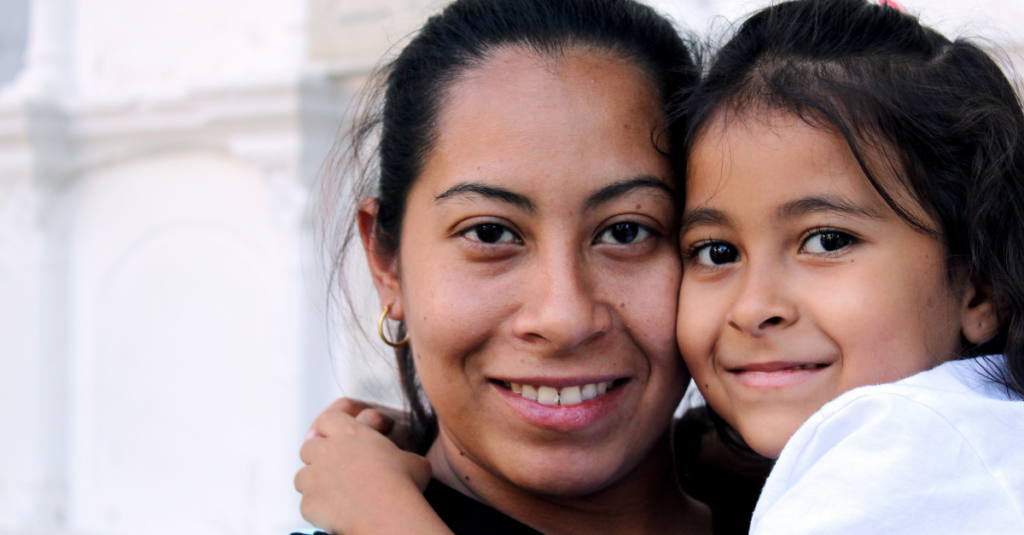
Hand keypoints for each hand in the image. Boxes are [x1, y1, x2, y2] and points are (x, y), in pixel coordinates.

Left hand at [295, 403, 431, 533]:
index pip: (328, 419)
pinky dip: (318, 508)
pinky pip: (306, 503)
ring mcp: (314, 477)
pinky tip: (334, 513)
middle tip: (333, 469)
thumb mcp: (412, 460)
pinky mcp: (309, 502)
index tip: (335, 439)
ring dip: (314, 482)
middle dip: (317, 456)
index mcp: (350, 433)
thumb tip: (406, 463)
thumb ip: (399, 455)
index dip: (329, 428)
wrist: (388, 515)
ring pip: (302, 475)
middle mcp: (327, 450)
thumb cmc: (404, 484)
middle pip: (309, 446)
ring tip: (332, 493)